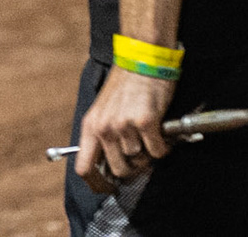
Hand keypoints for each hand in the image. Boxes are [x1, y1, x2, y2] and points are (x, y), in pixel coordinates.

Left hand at [73, 66, 174, 194]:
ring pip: (140, 160)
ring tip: (150, 134)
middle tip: (142, 155)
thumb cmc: (126, 83)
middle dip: (133, 168)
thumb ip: (103, 133)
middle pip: (118, 170)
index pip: (85, 168)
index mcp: (91, 125)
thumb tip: (110, 163)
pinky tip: (161, 132)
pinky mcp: (146, 123)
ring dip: (149, 152)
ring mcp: (124, 126)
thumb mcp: (104, 108)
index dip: (97, 185)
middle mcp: (105, 128)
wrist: (143, 59)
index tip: (109, 189)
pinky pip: (157, 151)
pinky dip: (163, 146)